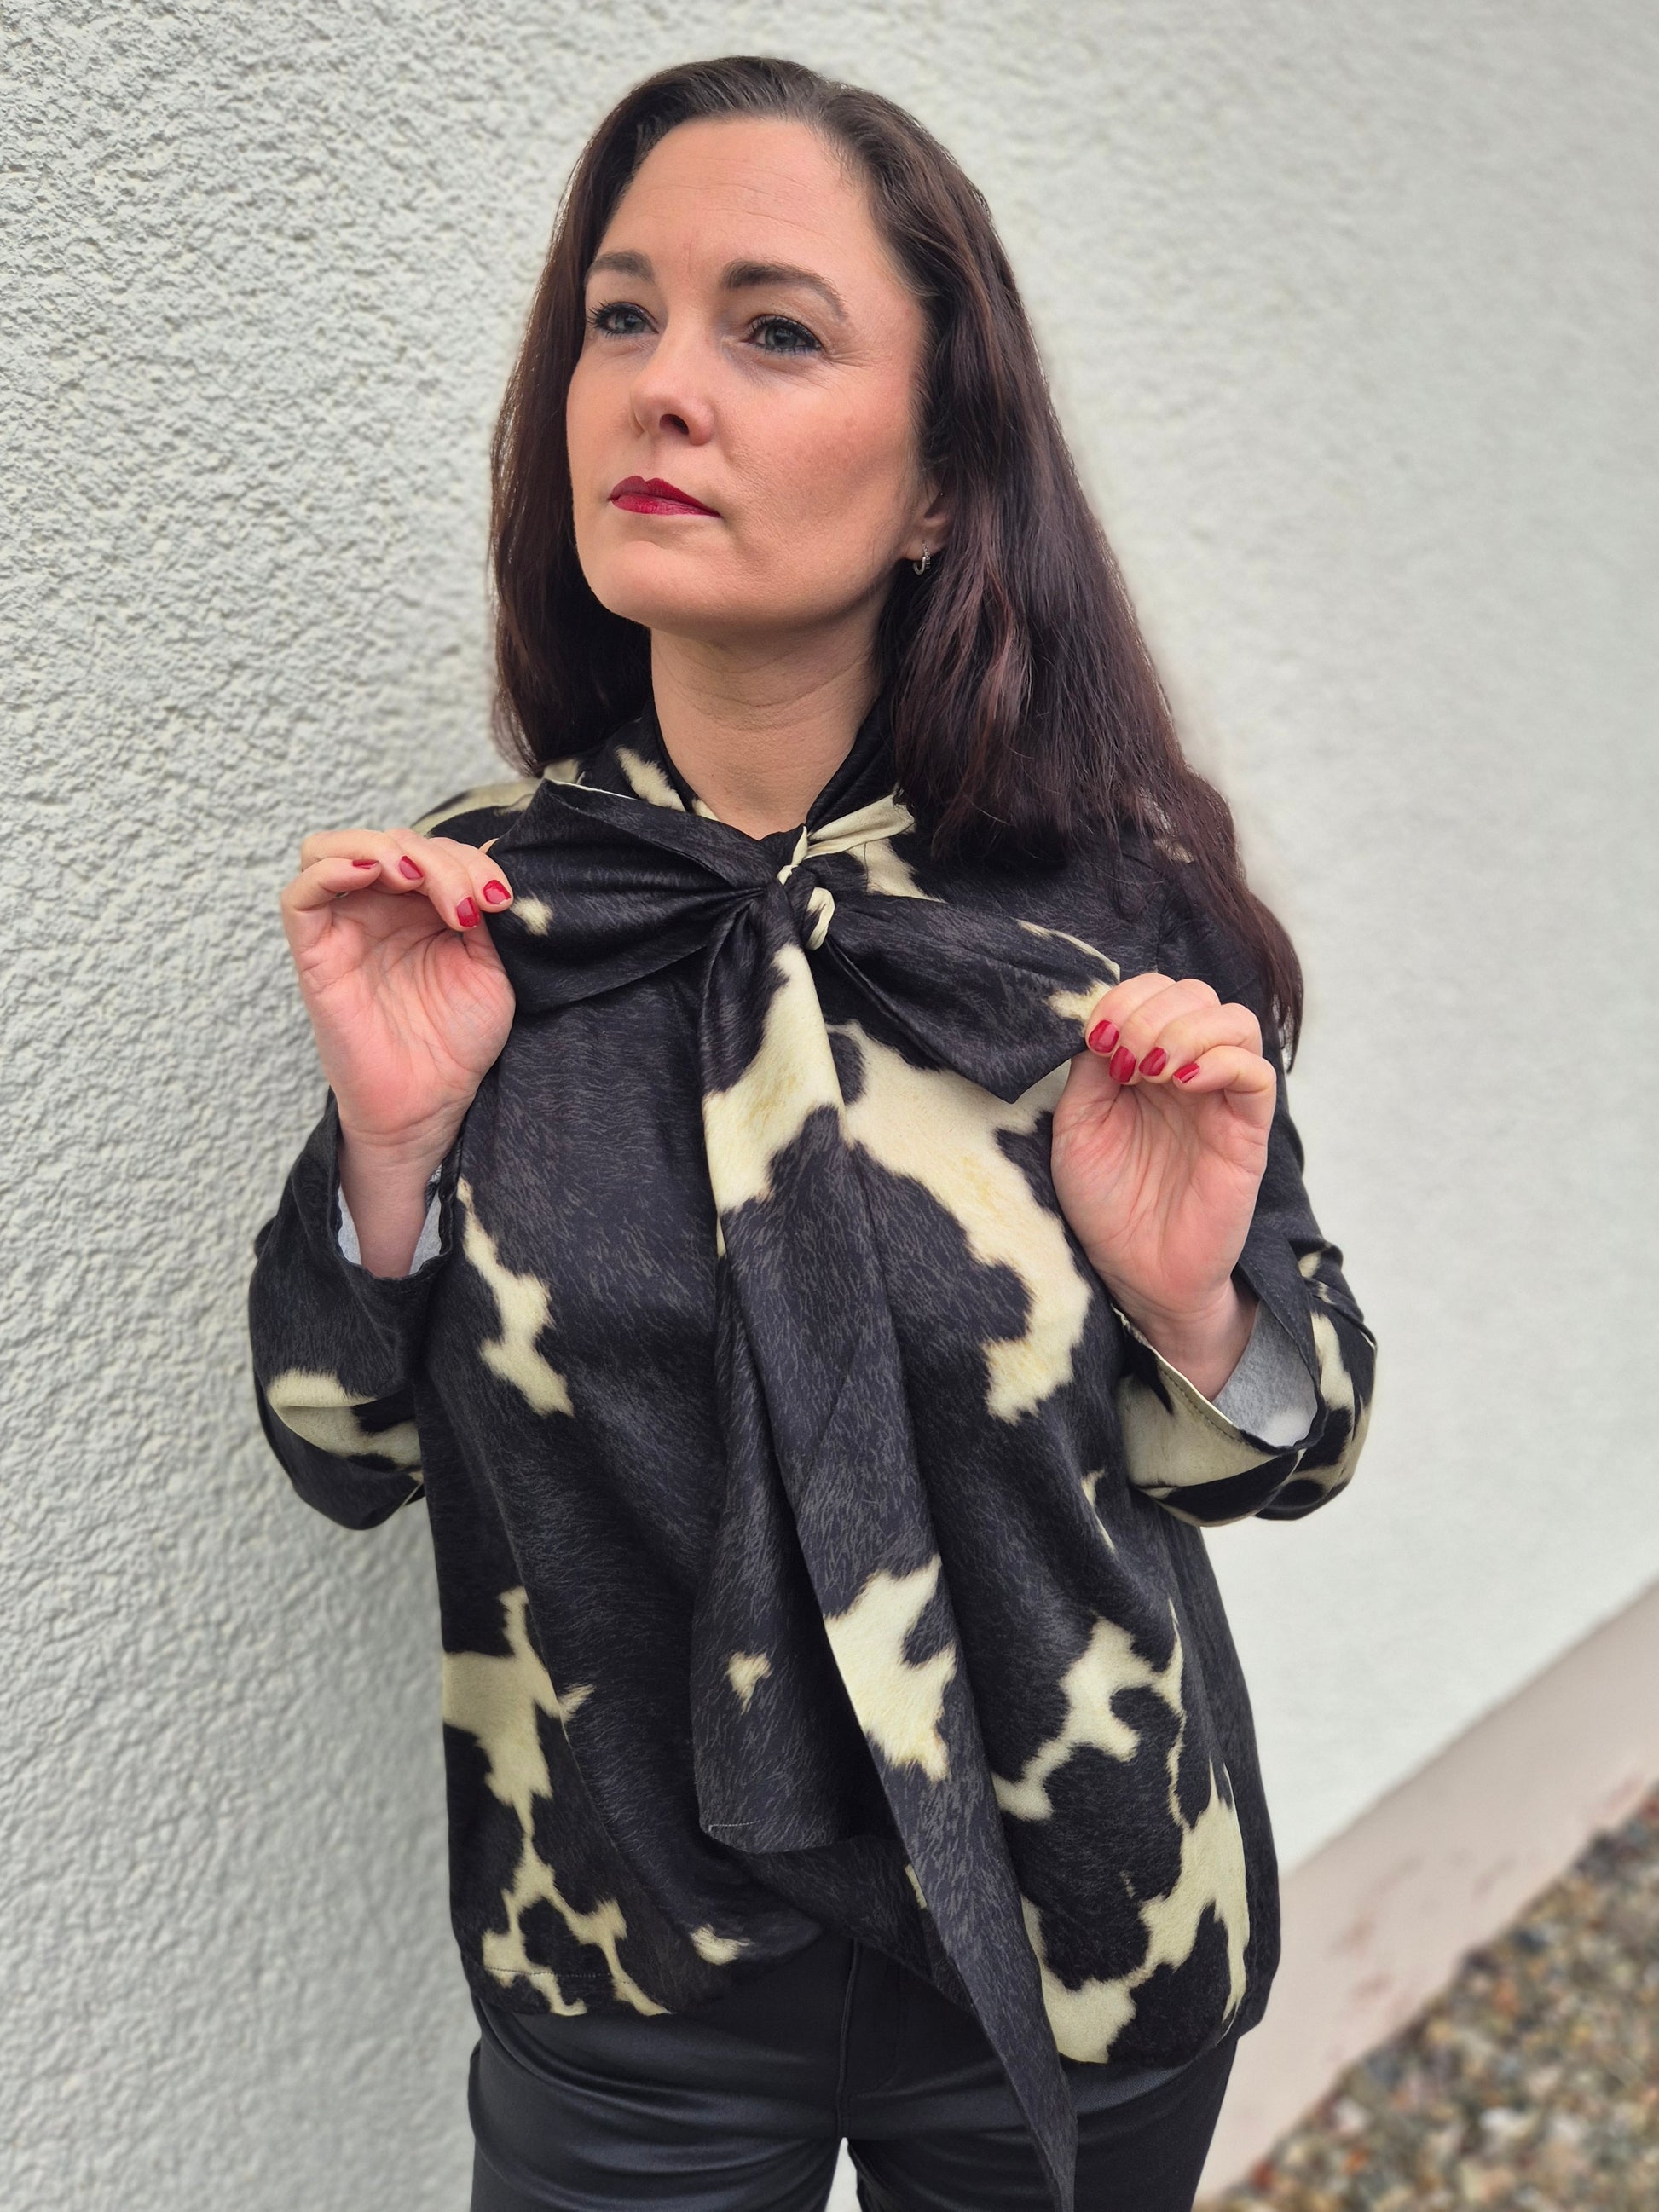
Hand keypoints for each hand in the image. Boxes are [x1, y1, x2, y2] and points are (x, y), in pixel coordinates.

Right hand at [279, 824, 516, 1181]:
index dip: (467, 859)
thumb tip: (493, 850)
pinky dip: (329, 870)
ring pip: (334, 850)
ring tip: (418, 878)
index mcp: (419, 906)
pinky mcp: (315, 953)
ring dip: (381, 849)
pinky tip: (372, 874)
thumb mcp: (489, 965)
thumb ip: (481, 908)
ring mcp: (343, 927)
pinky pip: (300, 896)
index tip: (500, 898)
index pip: (431, 848)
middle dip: (437, 858)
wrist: (431, 1103)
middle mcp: (378, 909)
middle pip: (390, 842)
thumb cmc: (458, 1040)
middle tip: (469, 901)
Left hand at [1050, 971, 1274, 1398]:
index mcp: (1147, 1061)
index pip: (1155, 991)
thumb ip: (1090, 1068)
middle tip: (1120, 1053)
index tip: (1094, 1037)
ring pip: (1236, 1019)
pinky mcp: (1247, 1132)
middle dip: (1150, 1009)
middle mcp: (1188, 1071)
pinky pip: (1256, 1073)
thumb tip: (1099, 1018)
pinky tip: (1180, 1084)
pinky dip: (1220, 1061)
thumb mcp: (1077, 1125)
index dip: (1124, 996)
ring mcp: (1221, 1099)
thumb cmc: (1106, 1202)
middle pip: (1196, 993)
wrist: (1136, 1273)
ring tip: (1150, 1068)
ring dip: (1186, 1028)